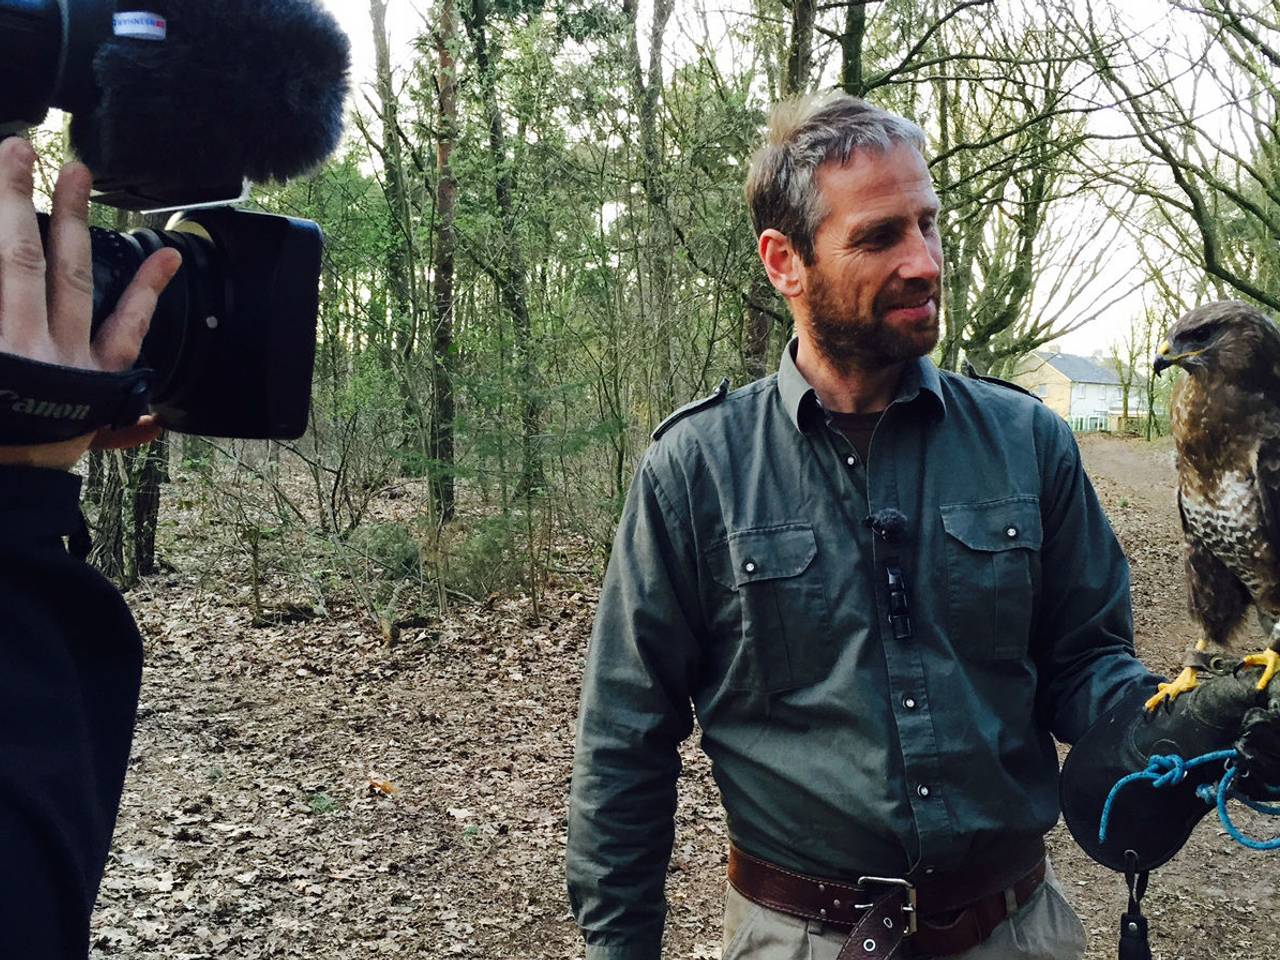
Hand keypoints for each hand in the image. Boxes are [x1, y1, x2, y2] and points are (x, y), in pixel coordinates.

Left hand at [0, 137, 180, 470]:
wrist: (3, 490)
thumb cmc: (31, 460)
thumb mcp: (83, 444)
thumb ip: (117, 429)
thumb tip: (151, 422)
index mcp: (88, 375)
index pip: (129, 323)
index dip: (150, 285)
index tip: (169, 254)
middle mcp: (55, 350)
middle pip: (65, 268)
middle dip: (69, 213)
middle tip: (69, 167)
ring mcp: (18, 342)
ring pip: (19, 260)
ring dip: (15, 204)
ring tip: (14, 157)